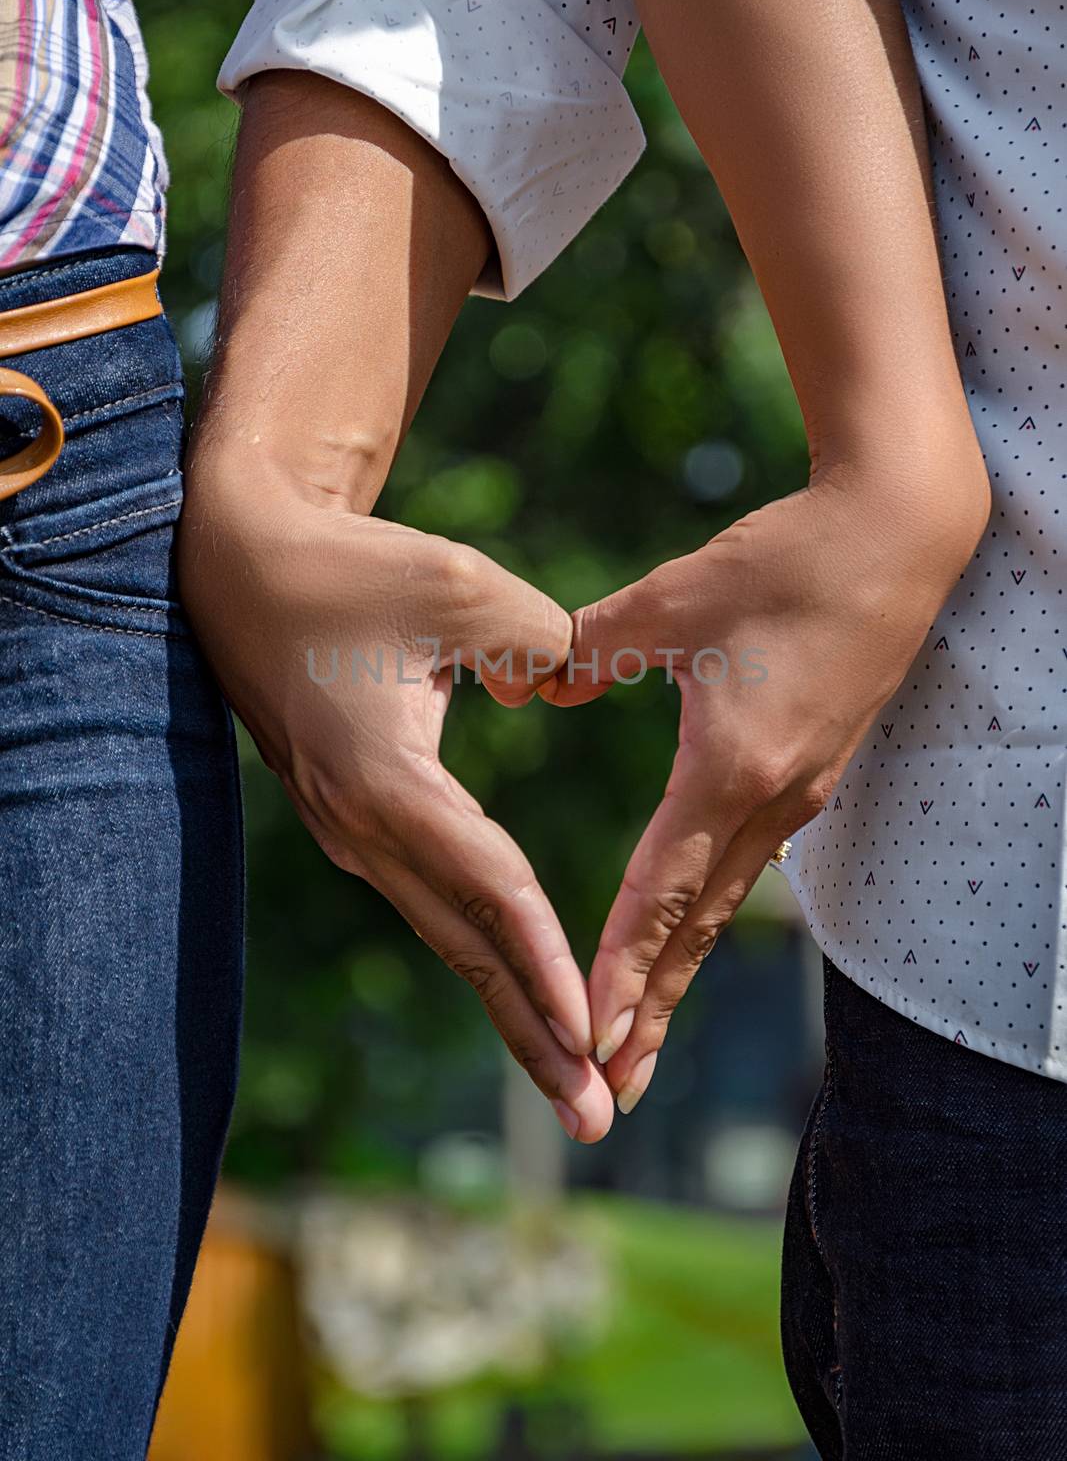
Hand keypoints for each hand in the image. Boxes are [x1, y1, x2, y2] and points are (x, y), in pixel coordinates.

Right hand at [177, 458, 613, 1142]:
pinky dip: (485, 956)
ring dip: (512, 1010)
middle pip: (465, 947)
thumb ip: (544, 645)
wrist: (241, 569)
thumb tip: (568, 690)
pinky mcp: (356, 824)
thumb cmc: (351, 569)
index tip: (593, 1032)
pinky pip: (431, 904)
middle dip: (532, 1035)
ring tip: (572, 1089)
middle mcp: (363, 829)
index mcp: (387, 782)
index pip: (488, 885)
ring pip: (448, 937)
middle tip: (594, 1122)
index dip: (545, 959)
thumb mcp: (462, 588)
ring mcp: (352, 835)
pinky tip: (520, 996)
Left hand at [540, 465, 989, 1113]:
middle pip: (698, 927)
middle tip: (614, 1085)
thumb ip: (589, 645)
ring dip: (681, 969)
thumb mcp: (673, 598)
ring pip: (726, 901)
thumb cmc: (784, 562)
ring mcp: (799, 792)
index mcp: (728, 769)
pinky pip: (750, 861)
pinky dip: (708, 910)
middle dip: (654, 1010)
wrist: (898, 538)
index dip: (621, 969)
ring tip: (646, 1030)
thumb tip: (530, 684)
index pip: (661, 892)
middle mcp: (771, 800)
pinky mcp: (814, 771)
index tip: (588, 1035)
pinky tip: (687, 925)